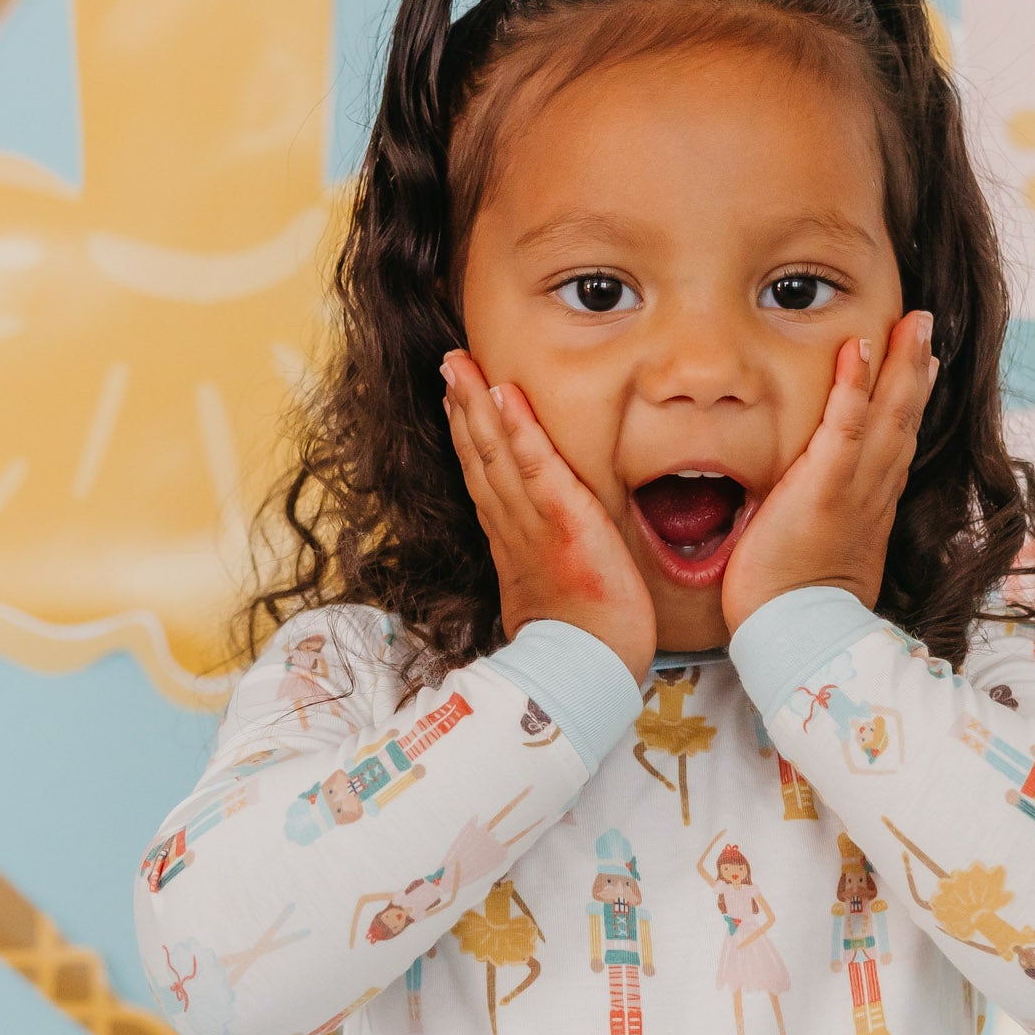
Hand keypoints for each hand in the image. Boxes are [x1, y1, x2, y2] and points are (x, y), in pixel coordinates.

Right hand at [444, 352, 656, 680]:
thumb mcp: (549, 601)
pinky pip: (537, 467)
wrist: (585, 672)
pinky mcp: (564, 521)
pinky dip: (519, 429)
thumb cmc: (580, 643)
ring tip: (462, 365)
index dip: (468, 437)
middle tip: (449, 363)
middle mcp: (513, 528)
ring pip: (496, 454)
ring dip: (477, 405)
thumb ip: (540, 571)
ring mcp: (533, 523)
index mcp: (512, 545)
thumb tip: (540, 565)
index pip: (484, 479)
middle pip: (479, 457)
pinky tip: (505, 396)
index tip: (456, 400)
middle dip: (462, 408)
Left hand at [721, 311, 935, 634]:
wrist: (798, 639)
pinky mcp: (824, 490)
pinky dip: (855, 386)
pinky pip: (846, 428)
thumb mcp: (818, 566)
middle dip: (916, 371)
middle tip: (925, 326)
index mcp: (869, 513)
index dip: (909, 405)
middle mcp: (872, 496)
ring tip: (912, 321)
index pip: (894, 448)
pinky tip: (860, 348)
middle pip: (904, 422)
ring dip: (900, 364)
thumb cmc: (795, 611)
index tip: (921, 368)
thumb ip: (816, 536)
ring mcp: (854, 491)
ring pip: (888, 417)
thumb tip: (796, 522)